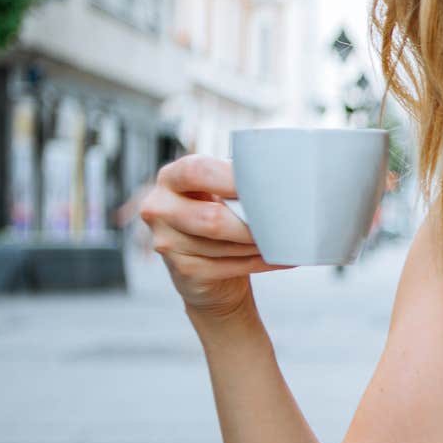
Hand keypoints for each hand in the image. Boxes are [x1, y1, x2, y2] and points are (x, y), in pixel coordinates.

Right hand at [139, 154, 292, 318]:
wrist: (207, 267)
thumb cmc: (220, 216)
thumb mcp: (219, 192)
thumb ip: (235, 182)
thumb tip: (277, 178)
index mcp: (171, 177)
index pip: (196, 171)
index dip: (231, 178)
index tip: (264, 183)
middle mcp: (159, 208)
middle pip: (211, 218)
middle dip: (252, 222)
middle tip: (283, 219)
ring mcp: (167, 242)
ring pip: (223, 245)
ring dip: (259, 242)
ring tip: (283, 236)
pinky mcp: (183, 270)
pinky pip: (230, 267)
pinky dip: (261, 261)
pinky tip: (280, 256)